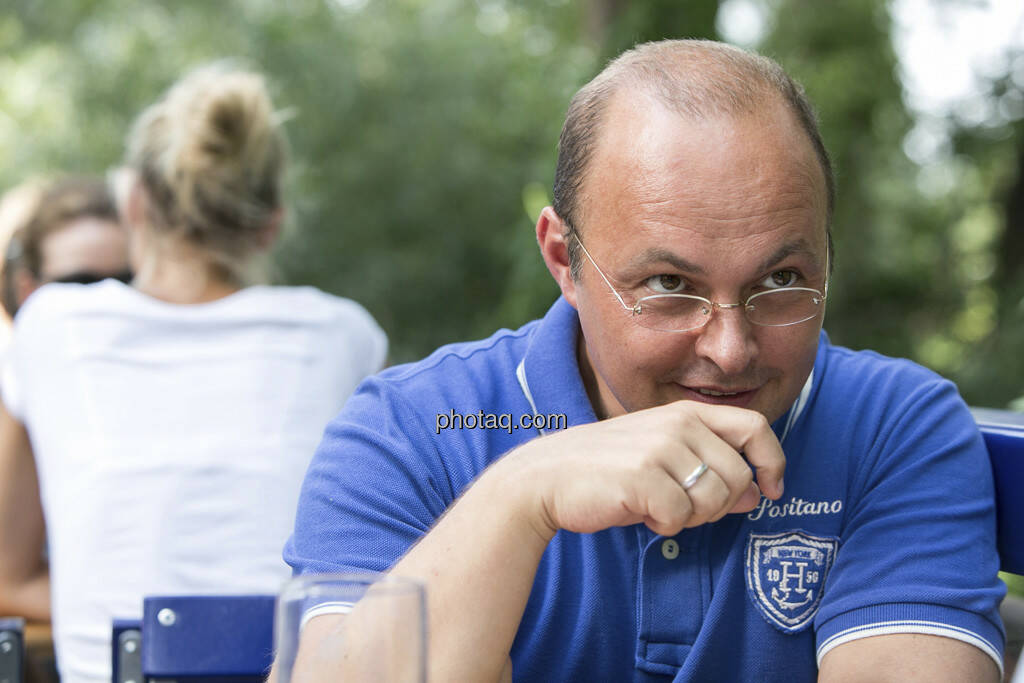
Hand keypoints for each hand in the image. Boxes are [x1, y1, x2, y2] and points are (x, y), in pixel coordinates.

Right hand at [502, 400, 785, 539]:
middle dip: (719, 505)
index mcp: (686, 413)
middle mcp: (678, 424)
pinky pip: (680, 517)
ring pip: (714, 500)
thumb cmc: (606, 470)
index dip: (772, 460)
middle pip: (738, 476)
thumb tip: (757, 492)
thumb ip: (709, 467)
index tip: (772, 489)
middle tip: (682, 509)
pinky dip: (663, 525)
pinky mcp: (643, 477)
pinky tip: (639, 512)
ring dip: (690, 517)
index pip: (754, 426)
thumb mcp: (661, 457)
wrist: (545, 478)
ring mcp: (660, 448)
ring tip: (656, 507)